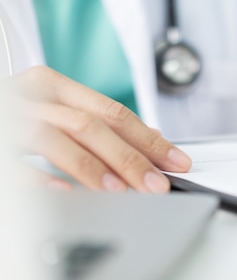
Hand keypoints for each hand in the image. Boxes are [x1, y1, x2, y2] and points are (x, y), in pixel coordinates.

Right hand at [1, 66, 190, 191]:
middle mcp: (33, 95)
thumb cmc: (15, 116)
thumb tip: (151, 148)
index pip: (114, 112)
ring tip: (120, 191)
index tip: (177, 162)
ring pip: (58, 137)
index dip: (150, 139)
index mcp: (54, 86)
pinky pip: (14, 160)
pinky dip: (40, 178)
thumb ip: (97, 127)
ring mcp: (8, 115)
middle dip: (130, 158)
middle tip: (156, 185)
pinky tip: (65, 194)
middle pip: (91, 125)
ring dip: (92, 167)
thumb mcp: (57, 112)